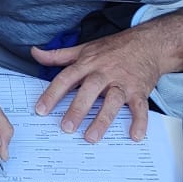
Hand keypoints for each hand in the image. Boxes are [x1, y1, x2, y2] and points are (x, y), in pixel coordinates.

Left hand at [30, 32, 161, 141]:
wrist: (148, 43)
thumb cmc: (113, 48)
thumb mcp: (84, 48)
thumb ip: (58, 55)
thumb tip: (34, 52)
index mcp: (88, 63)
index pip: (66, 78)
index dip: (53, 93)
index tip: (41, 110)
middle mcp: (104, 73)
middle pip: (89, 90)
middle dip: (77, 109)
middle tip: (66, 127)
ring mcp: (123, 82)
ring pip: (112, 101)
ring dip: (102, 119)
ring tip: (91, 137)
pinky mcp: (139, 91)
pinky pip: (140, 107)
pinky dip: (139, 121)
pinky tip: (134, 136)